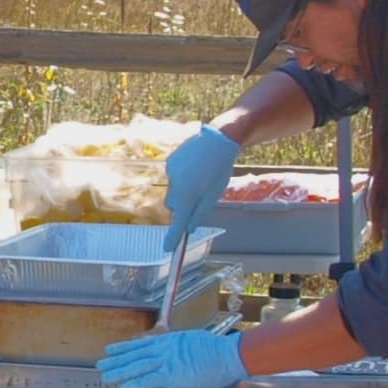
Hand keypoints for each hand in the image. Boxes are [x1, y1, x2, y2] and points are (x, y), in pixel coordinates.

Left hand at [96, 329, 246, 387]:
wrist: (228, 355)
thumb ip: (180, 348)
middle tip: (100, 364)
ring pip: (138, 366)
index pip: (141, 344)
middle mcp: (164, 349)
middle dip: (116, 360)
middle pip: (135, 355)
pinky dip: (135, 382)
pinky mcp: (172, 374)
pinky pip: (150, 379)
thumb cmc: (218, 351)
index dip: (124, 348)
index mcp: (169, 340)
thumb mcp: (194, 343)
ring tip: (104, 375)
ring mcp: (167, 361)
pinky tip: (123, 386)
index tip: (110, 349)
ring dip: (120, 371)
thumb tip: (176, 352)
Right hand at [161, 123, 240, 251]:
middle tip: (197, 199)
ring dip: (182, 191)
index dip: (173, 237)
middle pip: (173, 206)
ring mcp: (170, 173)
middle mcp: (174, 186)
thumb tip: (188, 227)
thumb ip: (199, 213)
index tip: (167, 249)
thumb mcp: (213, 195)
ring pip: (173, 191)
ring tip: (199, 177)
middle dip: (181, 207)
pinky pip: (173, 178)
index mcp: (187, 196)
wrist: (218, 139)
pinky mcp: (169, 163)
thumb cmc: (219, 169)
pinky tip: (194, 168)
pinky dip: (181, 178)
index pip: (178, 223)